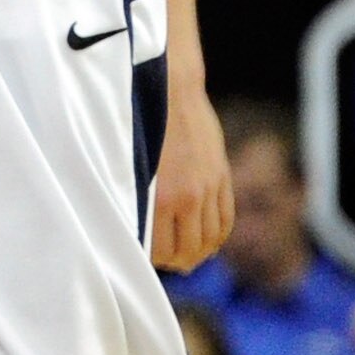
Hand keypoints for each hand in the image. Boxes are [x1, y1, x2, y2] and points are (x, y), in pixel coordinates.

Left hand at [150, 74, 232, 271]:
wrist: (170, 91)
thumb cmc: (136, 125)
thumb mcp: (129, 165)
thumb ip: (135, 198)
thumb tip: (133, 229)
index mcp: (161, 197)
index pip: (159, 249)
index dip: (151, 261)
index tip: (142, 261)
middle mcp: (190, 197)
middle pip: (188, 250)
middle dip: (174, 262)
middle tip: (164, 263)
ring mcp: (210, 188)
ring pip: (210, 239)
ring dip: (198, 254)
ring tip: (185, 258)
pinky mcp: (222, 177)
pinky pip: (225, 220)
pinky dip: (217, 237)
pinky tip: (207, 242)